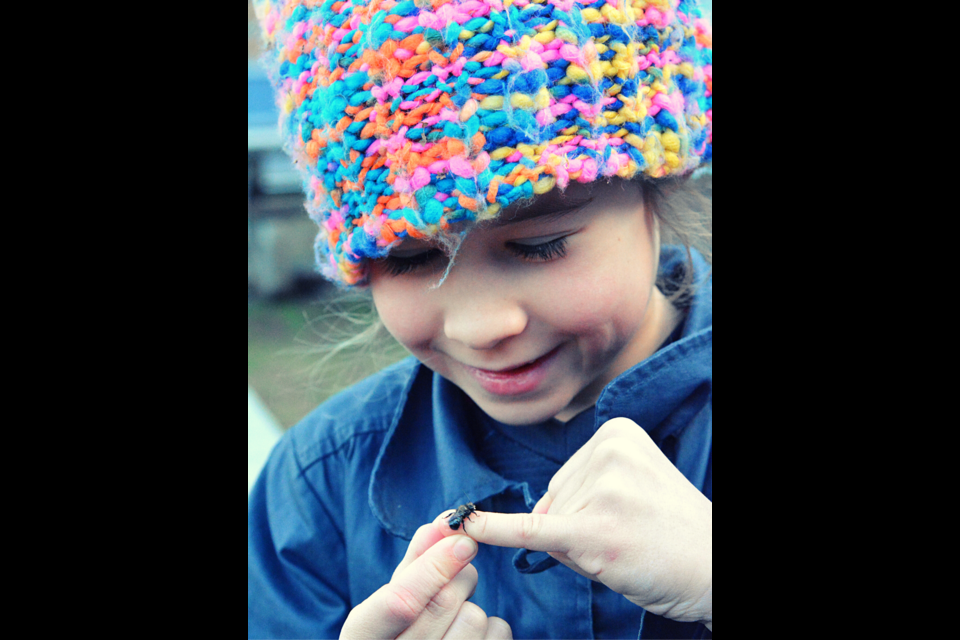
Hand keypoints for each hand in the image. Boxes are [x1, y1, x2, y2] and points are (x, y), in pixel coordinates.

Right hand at [340, 517, 512, 638]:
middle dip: (456, 579)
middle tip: (451, 583)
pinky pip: (498, 632)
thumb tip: (440, 524)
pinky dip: (491, 628)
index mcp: (363, 636)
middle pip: (444, 601)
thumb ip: (413, 563)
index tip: (462, 541)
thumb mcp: (388, 599)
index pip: (401, 602)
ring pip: (474, 617)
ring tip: (453, 622)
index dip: (433, 569)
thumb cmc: (394, 630)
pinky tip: (470, 638)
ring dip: (471, 607)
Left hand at [455, 418, 711, 629]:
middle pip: (556, 500)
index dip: (584, 509)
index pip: (566, 477)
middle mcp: (608, 451)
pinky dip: (495, 530)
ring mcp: (603, 490)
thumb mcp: (632, 487)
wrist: (718, 569)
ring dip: (579, 550)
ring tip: (629, 548)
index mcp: (616, 432)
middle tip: (631, 538)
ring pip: (552, 526)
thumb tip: (523, 515)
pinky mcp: (594, 530)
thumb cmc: (675, 534)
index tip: (630, 516)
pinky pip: (532, 530)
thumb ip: (577, 490)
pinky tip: (464, 525)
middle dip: (579, 529)